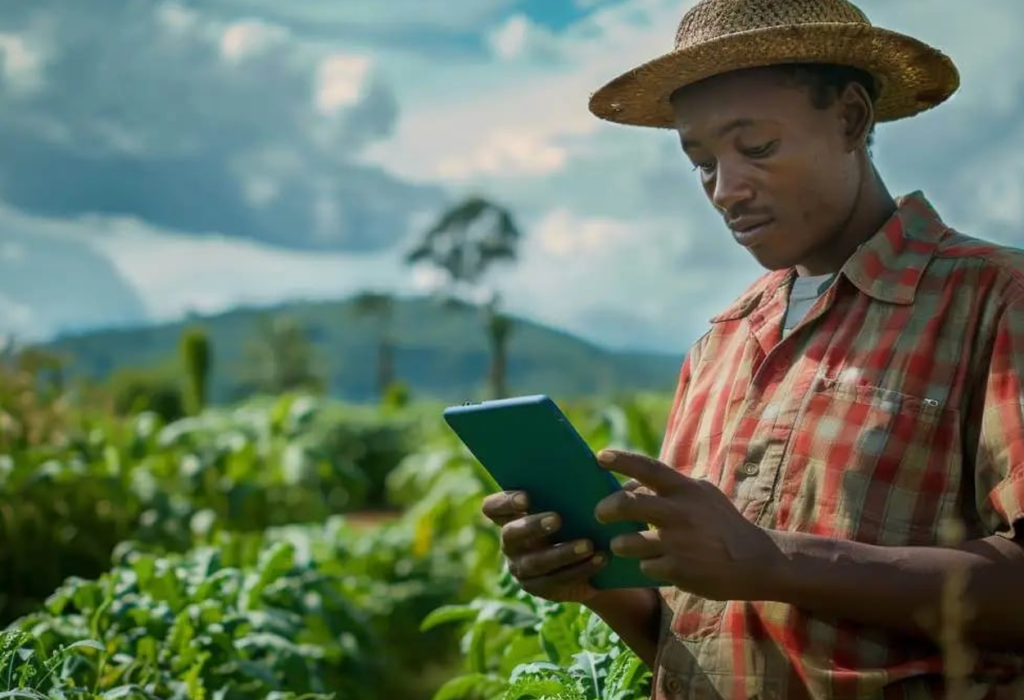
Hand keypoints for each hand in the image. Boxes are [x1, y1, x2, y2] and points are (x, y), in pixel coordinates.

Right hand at [481, 490, 607, 602]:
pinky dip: (581, 569)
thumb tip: (584, 470)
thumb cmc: (576, 517)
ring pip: (536, 562)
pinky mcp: (539, 588)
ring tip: (588, 545)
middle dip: (533, 526)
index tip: (526, 498)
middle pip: (511, 534)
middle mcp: (510, 543)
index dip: (505, 502)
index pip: (492, 508)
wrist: (590, 558)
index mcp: (511, 516)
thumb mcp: (569, 504)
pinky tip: (600, 559)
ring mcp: (521, 568)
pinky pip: (557, 580)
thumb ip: (566, 490)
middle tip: (558, 519)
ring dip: (563, 553)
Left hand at [593, 449, 785, 601]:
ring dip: (619, 544)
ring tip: (621, 544)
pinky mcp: (678, 570)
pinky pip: (645, 566)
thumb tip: (631, 485)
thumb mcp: (702, 496)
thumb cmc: (722, 524)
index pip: (648, 468)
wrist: (757, 561)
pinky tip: (655, 564)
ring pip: (627, 542)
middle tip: (599, 513)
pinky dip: (645, 565)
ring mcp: (678, 543)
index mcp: (686, 490)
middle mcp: (680, 513)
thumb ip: (671, 489)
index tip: (600, 456)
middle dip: (606, 509)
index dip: (622, 460)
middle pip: (627, 505)